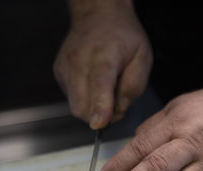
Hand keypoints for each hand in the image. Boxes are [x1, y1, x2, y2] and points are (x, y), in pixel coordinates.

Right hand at [53, 0, 152, 128]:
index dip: (100, 107)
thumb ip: (135, 85)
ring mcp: (66, 68)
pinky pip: (72, 98)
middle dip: (100, 116)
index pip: (100, 85)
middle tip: (116, 103)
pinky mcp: (59, 73)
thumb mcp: (143, 57)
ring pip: (76, 106)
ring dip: (93, 108)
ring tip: (106, 89)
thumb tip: (120, 107)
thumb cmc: (123, 37)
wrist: (97, 15)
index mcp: (105, 57)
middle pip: (83, 105)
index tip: (100, 123)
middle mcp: (80, 62)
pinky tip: (93, 83)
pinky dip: (85, 99)